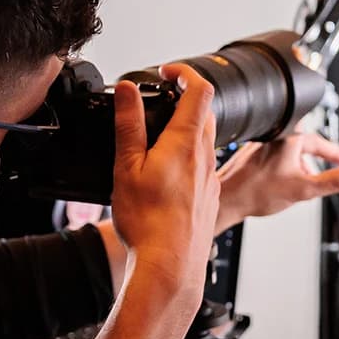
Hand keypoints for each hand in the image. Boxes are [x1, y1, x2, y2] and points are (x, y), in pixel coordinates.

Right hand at [110, 64, 220, 300]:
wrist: (170, 267)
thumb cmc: (148, 223)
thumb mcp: (127, 167)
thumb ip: (129, 125)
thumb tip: (128, 90)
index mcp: (186, 142)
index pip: (199, 90)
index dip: (185, 72)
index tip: (167, 72)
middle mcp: (205, 157)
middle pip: (204, 114)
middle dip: (183, 100)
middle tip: (158, 103)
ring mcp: (210, 179)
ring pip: (204, 142)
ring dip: (184, 132)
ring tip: (155, 142)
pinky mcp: (208, 198)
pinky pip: (202, 168)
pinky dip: (186, 159)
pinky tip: (164, 177)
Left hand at [215, 129, 338, 231]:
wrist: (227, 199)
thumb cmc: (257, 192)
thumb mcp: (306, 189)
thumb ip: (337, 181)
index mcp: (290, 137)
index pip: (323, 144)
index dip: (338, 154)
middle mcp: (275, 135)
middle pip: (307, 148)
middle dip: (317, 162)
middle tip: (328, 174)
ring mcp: (262, 143)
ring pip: (291, 154)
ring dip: (299, 168)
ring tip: (300, 186)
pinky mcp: (252, 153)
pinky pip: (277, 159)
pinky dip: (285, 170)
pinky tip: (280, 185)